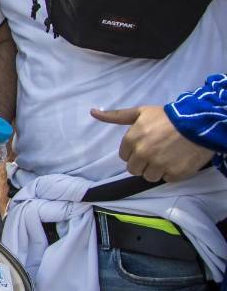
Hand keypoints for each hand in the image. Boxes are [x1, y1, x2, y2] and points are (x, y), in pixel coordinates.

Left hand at [91, 105, 213, 181]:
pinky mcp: (174, 173)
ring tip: (166, 157)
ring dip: (155, 169)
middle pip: (133, 169)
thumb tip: (92, 112)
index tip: (145, 145)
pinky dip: (171, 172)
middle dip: (142, 163)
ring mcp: (159, 165)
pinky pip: (166, 179)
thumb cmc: (166, 117)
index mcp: (131, 140)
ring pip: (148, 176)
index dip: (134, 152)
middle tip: (155, 152)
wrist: (198, 123)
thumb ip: (116, 116)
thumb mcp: (140, 112)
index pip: (124, 156)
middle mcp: (142, 154)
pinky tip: (176, 160)